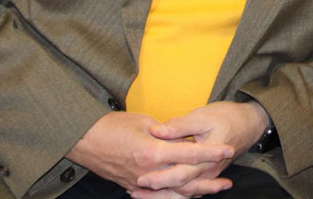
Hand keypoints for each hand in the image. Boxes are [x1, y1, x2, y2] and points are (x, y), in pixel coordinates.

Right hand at [66, 111, 233, 193]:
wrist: (84, 140)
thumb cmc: (112, 125)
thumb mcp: (142, 120)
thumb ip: (166, 131)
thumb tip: (183, 137)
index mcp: (152, 150)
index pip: (189, 153)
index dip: (210, 152)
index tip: (227, 150)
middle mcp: (148, 170)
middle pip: (185, 179)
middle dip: (208, 180)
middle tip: (228, 182)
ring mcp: (140, 182)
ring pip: (174, 193)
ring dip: (196, 192)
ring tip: (214, 190)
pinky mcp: (133, 186)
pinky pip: (159, 196)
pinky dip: (175, 196)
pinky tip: (188, 195)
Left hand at [130, 101, 270, 197]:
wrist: (250, 123)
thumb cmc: (227, 117)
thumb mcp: (203, 116)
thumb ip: (179, 126)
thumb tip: (156, 130)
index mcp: (206, 159)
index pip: (180, 174)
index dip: (160, 178)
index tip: (140, 178)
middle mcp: (207, 172)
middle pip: (179, 189)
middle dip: (156, 192)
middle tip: (133, 190)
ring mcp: (208, 176)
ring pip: (183, 193)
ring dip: (162, 196)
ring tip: (139, 195)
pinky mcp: (206, 175)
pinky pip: (189, 190)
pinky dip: (173, 193)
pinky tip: (157, 193)